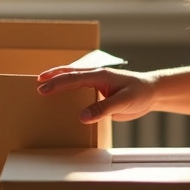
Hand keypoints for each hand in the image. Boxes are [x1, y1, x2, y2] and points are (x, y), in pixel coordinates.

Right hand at [36, 67, 158, 122]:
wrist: (152, 92)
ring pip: (73, 78)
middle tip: (36, 84)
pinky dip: (68, 89)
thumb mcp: (124, 102)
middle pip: (70, 73)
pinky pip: (80, 89)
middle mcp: (96, 76)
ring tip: (42, 85)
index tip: (42, 89)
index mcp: (100, 75)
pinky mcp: (99, 91)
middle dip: (52, 77)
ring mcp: (97, 83)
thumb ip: (104, 109)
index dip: (57, 83)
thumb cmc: (140, 93)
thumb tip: (83, 116)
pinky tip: (62, 97)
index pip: (74, 78)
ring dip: (58, 80)